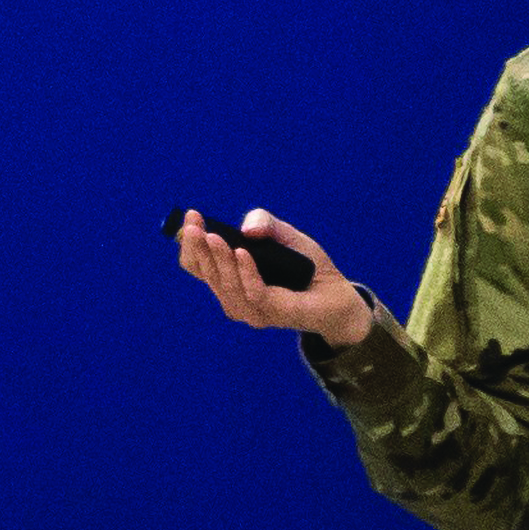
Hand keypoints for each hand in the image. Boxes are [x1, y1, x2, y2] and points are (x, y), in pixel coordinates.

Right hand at [172, 206, 368, 343]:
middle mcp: (234, 296)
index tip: (191, 216)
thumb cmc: (307, 266)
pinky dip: (245, 272)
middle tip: (193, 224)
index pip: (198, 266)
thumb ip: (265, 223)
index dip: (190, 243)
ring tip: (214, 236)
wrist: (338, 293)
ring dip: (218, 260)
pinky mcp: (272, 313)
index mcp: (230, 278)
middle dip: (197, 248)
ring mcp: (251, 309)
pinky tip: (242, 252)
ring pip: (226, 285)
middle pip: (206, 274)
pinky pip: (253, 293)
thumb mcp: (285, 235)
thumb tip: (246, 230)